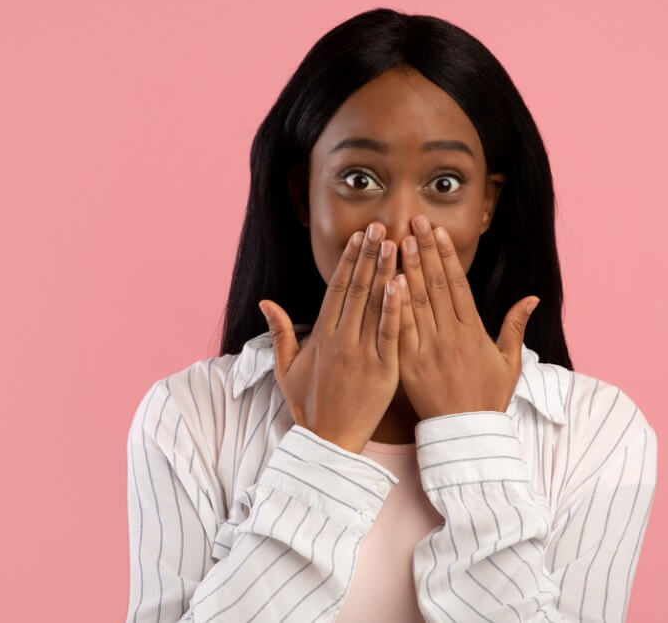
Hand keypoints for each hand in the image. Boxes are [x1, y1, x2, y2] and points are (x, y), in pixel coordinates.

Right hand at [259, 222, 402, 452]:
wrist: (328, 442)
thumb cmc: (309, 404)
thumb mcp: (287, 368)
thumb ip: (280, 332)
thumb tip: (265, 302)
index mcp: (322, 336)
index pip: (336, 289)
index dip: (348, 260)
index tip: (359, 236)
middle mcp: (341, 340)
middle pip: (356, 289)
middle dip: (368, 255)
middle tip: (380, 226)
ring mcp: (362, 355)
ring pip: (374, 306)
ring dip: (384, 272)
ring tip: (395, 244)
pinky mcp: (383, 372)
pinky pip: (390, 334)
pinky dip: (395, 308)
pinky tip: (401, 284)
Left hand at [395, 215, 539, 420]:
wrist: (465, 434)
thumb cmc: (488, 398)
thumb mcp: (509, 363)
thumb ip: (516, 327)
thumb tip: (532, 297)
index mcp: (473, 332)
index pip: (458, 285)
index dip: (446, 256)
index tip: (438, 232)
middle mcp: (450, 336)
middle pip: (434, 285)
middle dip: (423, 251)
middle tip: (413, 222)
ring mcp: (427, 349)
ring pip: (415, 302)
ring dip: (405, 269)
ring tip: (396, 241)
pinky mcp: (407, 364)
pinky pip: (399, 329)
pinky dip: (392, 305)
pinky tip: (385, 281)